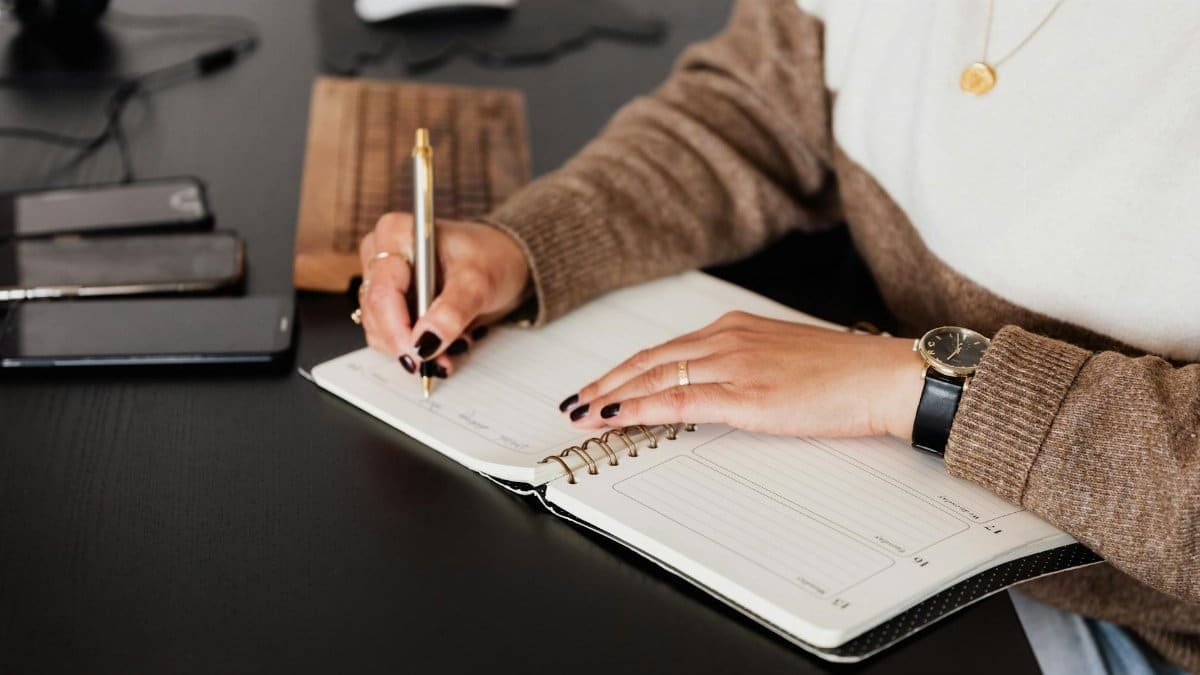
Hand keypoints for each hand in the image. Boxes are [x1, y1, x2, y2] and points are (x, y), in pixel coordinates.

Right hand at [357, 212, 530, 374]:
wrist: (503, 262)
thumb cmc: (491, 258)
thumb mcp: (478, 282)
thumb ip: (452, 311)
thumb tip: (425, 342)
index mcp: (396, 234)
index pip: (382, 291)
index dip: (397, 329)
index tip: (420, 355)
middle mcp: (381, 253)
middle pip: (376, 312)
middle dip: (408, 342)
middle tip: (442, 359)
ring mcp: (383, 278)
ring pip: (378, 328)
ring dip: (413, 348)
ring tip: (451, 346)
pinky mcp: (390, 300)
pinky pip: (389, 334)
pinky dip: (415, 347)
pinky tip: (443, 343)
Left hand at [561, 311, 925, 439]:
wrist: (882, 376)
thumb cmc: (843, 372)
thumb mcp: (782, 359)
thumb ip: (744, 367)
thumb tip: (715, 388)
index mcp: (734, 327)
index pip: (665, 349)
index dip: (626, 368)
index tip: (601, 384)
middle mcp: (727, 338)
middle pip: (649, 359)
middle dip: (606, 382)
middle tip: (575, 401)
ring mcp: (734, 365)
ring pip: (655, 377)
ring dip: (612, 397)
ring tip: (584, 413)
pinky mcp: (745, 395)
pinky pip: (679, 400)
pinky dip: (640, 407)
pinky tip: (617, 416)